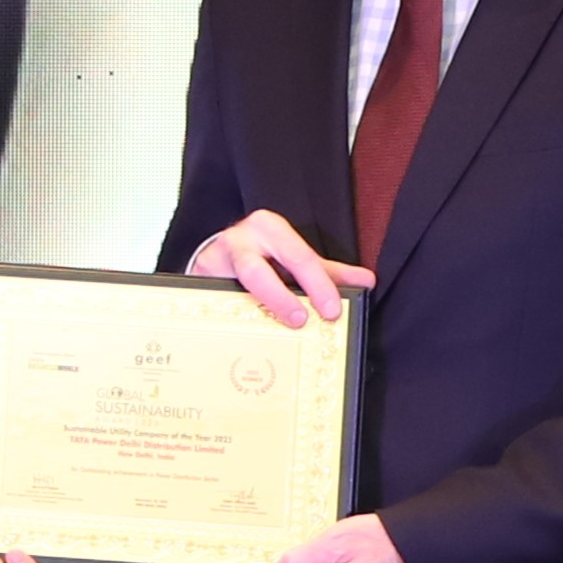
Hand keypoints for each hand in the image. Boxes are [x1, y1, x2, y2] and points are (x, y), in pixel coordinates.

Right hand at [190, 209, 372, 327]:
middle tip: (302, 321)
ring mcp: (213, 260)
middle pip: (258, 272)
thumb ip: (328, 270)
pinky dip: (232, 319)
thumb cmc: (263, 254)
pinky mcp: (197, 278)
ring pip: (231, 289)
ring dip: (254, 311)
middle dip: (282, 298)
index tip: (331, 309)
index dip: (317, 284)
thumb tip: (366, 281)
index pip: (298, 256)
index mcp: (269, 227)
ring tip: (276, 329)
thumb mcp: (295, 257)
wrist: (220, 253)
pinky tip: (246, 335)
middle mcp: (239, 239)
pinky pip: (215, 301)